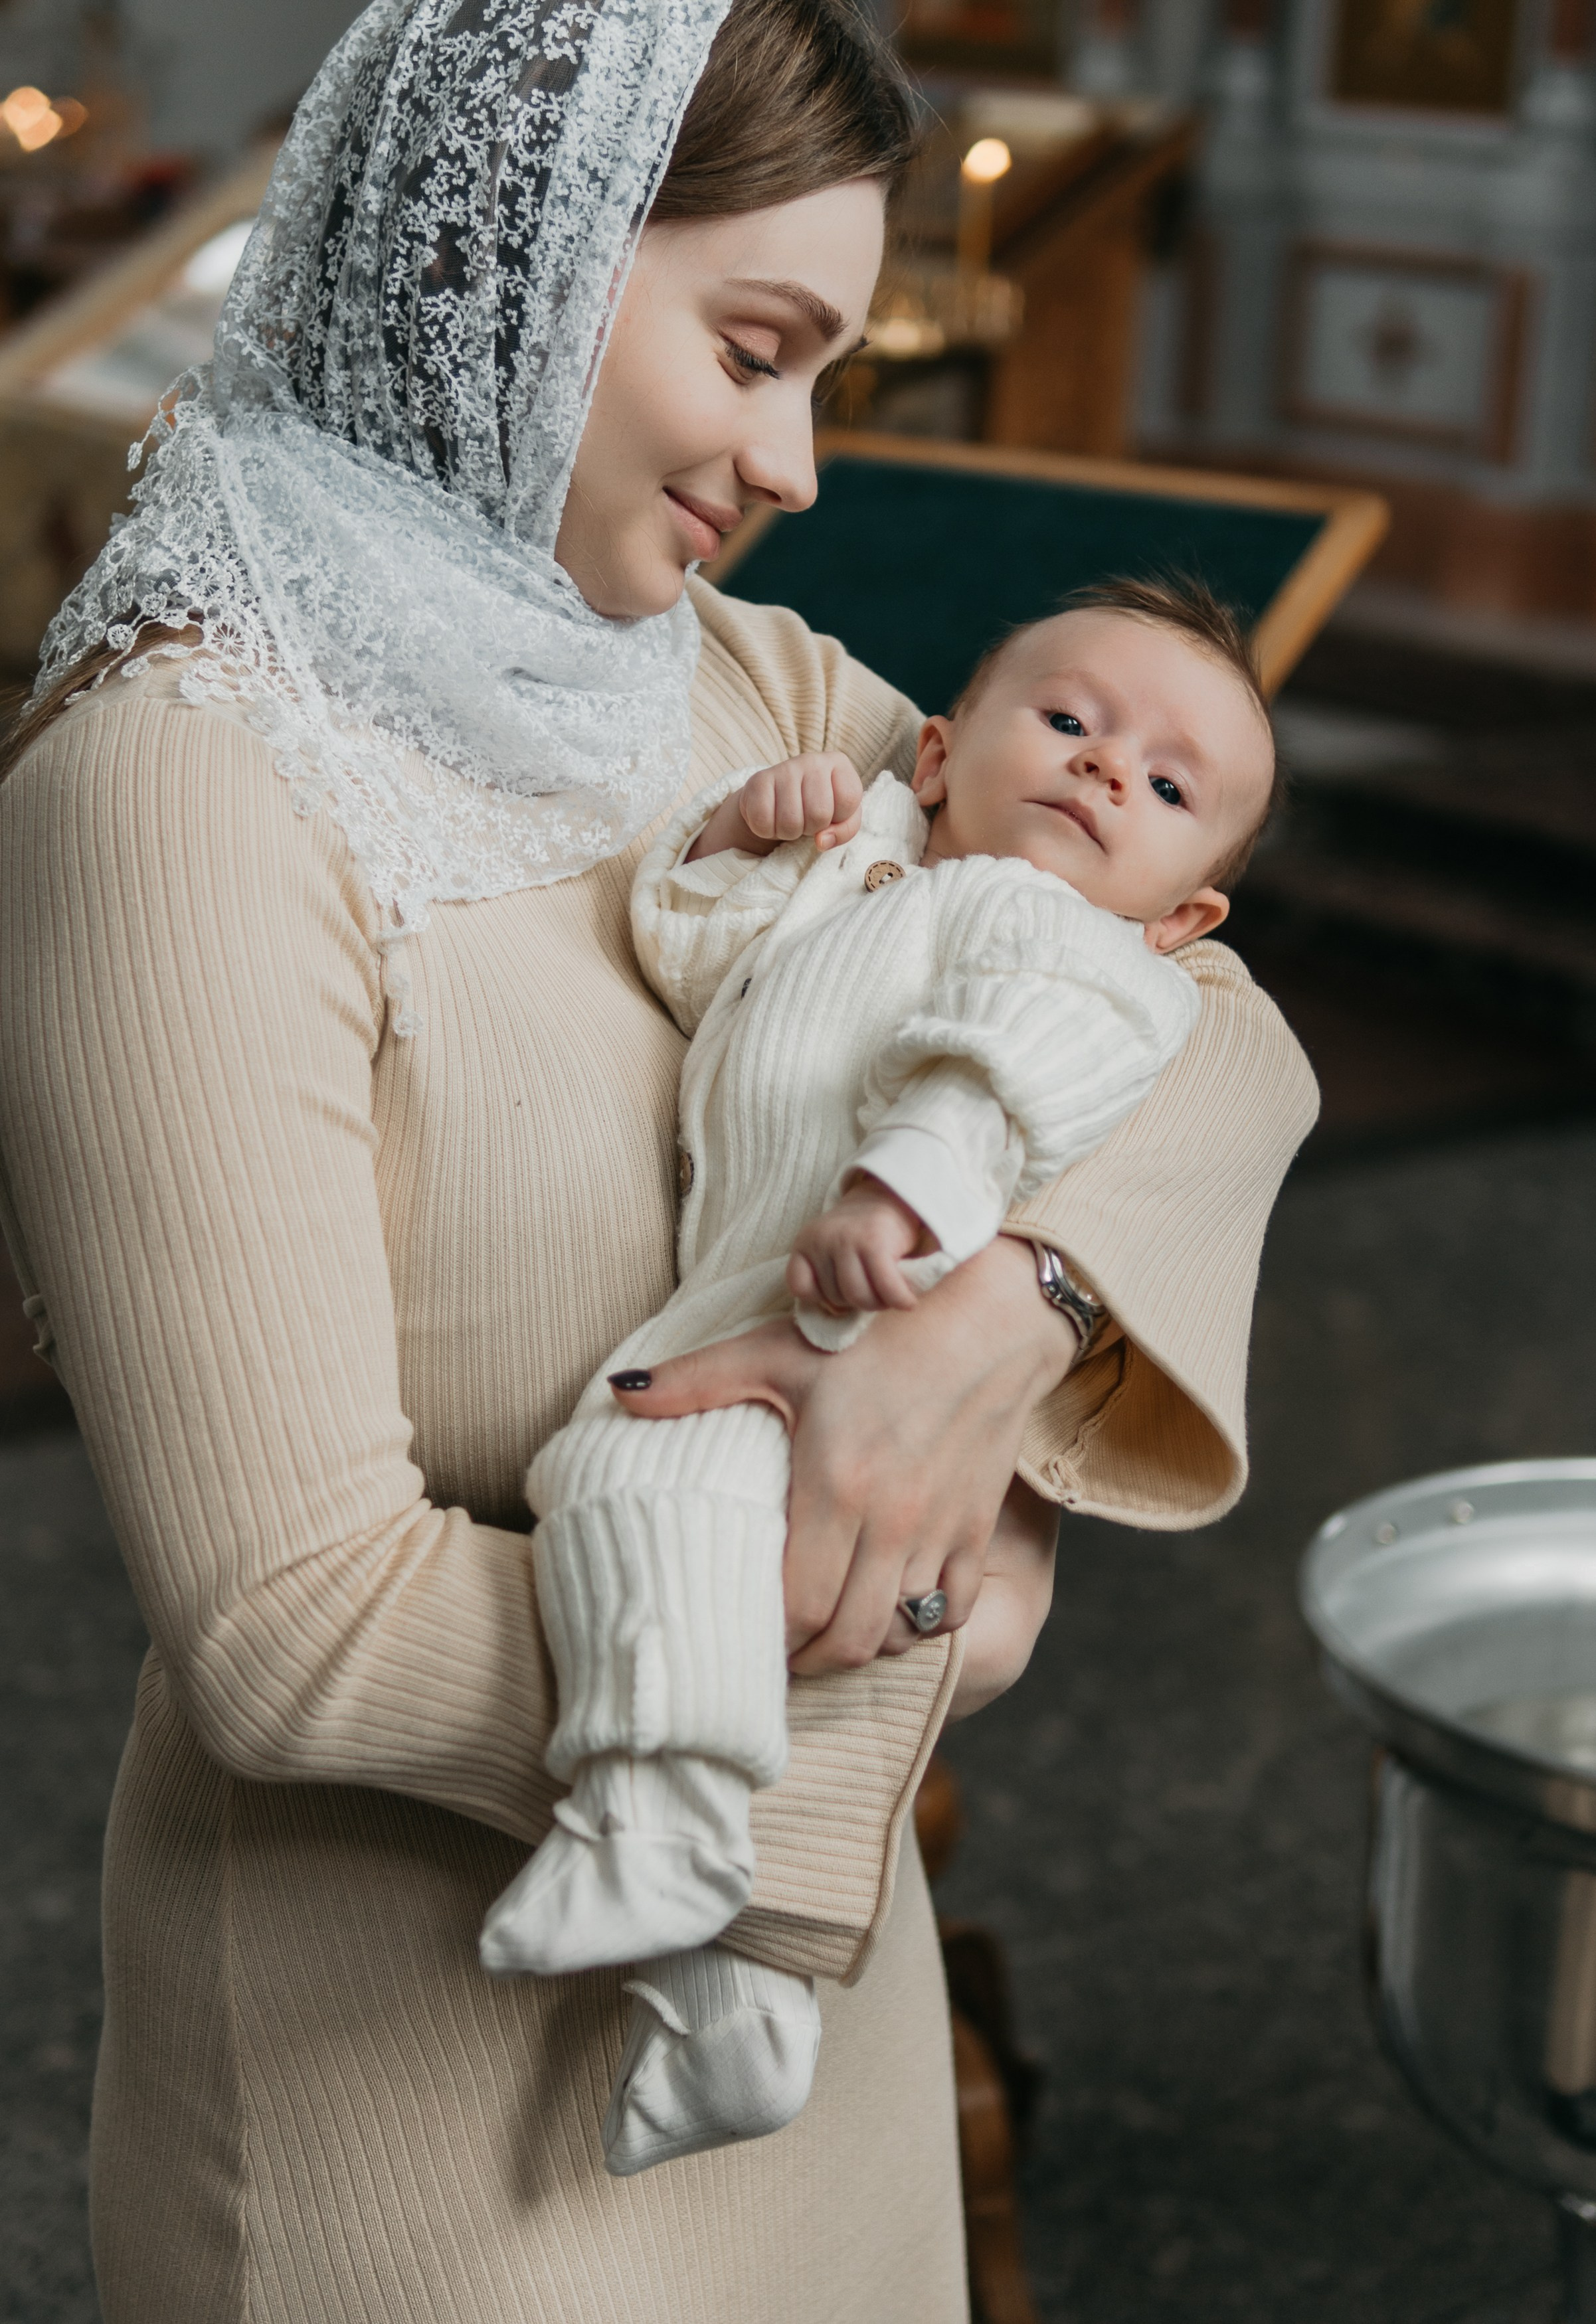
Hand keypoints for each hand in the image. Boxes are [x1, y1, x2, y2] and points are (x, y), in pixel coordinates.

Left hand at [608, 1234, 1077, 1674]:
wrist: (990, 1317)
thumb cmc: (877, 1333)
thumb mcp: (780, 1349)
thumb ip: (697, 1379)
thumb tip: (618, 1389)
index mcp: (838, 1483)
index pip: (797, 1605)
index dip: (766, 1638)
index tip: (738, 1638)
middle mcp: (892, 1520)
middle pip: (847, 1638)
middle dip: (805, 1660)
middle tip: (774, 1653)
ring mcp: (939, 1530)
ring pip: (897, 1633)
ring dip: (856, 1646)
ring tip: (822, 1637)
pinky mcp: (976, 1528)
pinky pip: (950, 1612)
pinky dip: (918, 1626)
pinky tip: (886, 1609)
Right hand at [685, 753, 864, 862]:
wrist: (775, 803)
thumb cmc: (816, 813)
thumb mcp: (840, 822)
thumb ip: (845, 829)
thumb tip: (823, 839)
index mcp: (839, 765)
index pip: (849, 801)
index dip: (839, 819)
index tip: (830, 818)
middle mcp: (811, 759)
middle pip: (818, 813)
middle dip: (811, 828)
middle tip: (804, 824)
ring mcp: (780, 769)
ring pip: (790, 822)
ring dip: (788, 832)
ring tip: (787, 823)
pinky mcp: (754, 783)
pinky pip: (763, 822)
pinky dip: (766, 830)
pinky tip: (769, 820)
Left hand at [787, 1175, 932, 1314]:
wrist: (890, 1196)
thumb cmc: (862, 1235)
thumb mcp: (832, 1250)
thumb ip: (828, 1277)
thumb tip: (837, 1315)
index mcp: (805, 1242)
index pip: (799, 1286)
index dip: (821, 1297)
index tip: (840, 1291)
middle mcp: (822, 1239)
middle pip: (834, 1298)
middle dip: (857, 1302)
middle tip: (873, 1291)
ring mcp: (847, 1240)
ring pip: (859, 1297)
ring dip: (878, 1304)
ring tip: (888, 1295)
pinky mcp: (875, 1243)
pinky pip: (886, 1289)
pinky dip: (900, 1300)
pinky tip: (908, 1301)